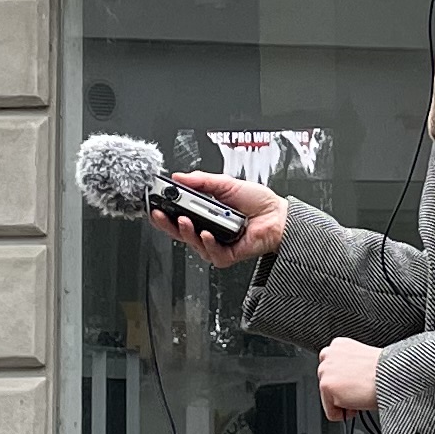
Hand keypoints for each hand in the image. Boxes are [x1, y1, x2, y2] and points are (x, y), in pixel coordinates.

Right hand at [154, 172, 286, 267]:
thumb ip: (201, 181)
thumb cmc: (257, 201)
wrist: (278, 215)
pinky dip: (209, 244)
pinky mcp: (228, 255)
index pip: (178, 216)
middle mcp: (208, 230)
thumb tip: (180, 177)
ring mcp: (217, 244)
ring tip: (185, 221)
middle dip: (167, 224)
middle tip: (160, 214)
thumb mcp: (225, 184)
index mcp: (205, 214)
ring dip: (187, 232)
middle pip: (180, 233)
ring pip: (193, 244)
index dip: (165, 212)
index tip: (156, 204)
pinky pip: (212, 254)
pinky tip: (208, 234)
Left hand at [319, 339, 380, 419]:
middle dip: (341, 391)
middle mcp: (328, 354)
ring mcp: (325, 370)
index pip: (330, 370)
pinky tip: (357, 401)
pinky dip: (344, 414)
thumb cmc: (386, 371)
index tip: (355, 383)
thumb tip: (345, 381)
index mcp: (338, 345)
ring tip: (360, 394)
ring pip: (328, 398)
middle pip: (327, 383)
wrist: (391, 375)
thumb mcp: (362, 360)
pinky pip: (331, 412)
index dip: (344, 381)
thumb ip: (347, 366)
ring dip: (343, 401)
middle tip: (359, 389)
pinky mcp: (326, 385)